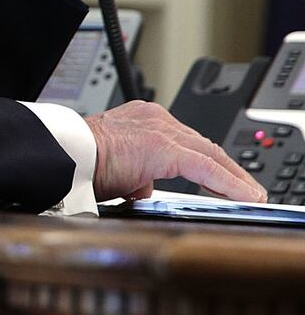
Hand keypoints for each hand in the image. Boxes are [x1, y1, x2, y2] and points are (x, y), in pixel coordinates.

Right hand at [85, 100, 266, 202]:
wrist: (63, 155)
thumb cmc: (79, 161)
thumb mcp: (114, 167)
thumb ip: (136, 174)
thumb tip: (144, 188)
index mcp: (141, 120)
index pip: (186, 142)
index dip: (207, 162)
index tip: (221, 178)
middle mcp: (155, 119)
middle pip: (204, 145)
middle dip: (228, 169)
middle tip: (246, 188)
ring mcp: (162, 130)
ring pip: (211, 155)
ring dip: (234, 177)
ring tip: (250, 194)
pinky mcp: (167, 148)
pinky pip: (207, 168)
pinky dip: (229, 183)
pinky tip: (245, 195)